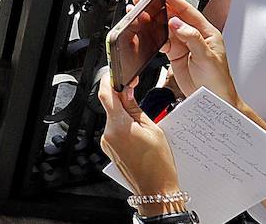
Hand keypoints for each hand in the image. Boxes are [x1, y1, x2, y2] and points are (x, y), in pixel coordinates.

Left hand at [98, 75, 182, 199]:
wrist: (156, 190)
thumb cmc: (159, 164)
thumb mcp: (153, 129)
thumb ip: (136, 108)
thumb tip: (126, 92)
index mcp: (119, 126)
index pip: (106, 95)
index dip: (109, 81)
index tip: (114, 75)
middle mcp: (109, 134)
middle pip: (111, 108)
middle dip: (123, 102)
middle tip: (138, 101)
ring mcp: (108, 143)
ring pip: (114, 120)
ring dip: (125, 117)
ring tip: (144, 127)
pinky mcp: (110, 150)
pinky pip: (115, 132)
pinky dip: (125, 129)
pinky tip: (139, 137)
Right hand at [152, 0, 239, 103]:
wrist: (215, 100)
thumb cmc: (218, 81)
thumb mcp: (207, 58)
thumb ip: (192, 38)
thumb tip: (177, 23)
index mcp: (207, 32)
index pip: (187, 10)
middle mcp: (195, 36)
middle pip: (173, 16)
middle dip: (158, 6)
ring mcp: (184, 44)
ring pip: (165, 27)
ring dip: (153, 20)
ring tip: (140, 12)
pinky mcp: (175, 54)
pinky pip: (161, 40)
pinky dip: (152, 35)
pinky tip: (145, 31)